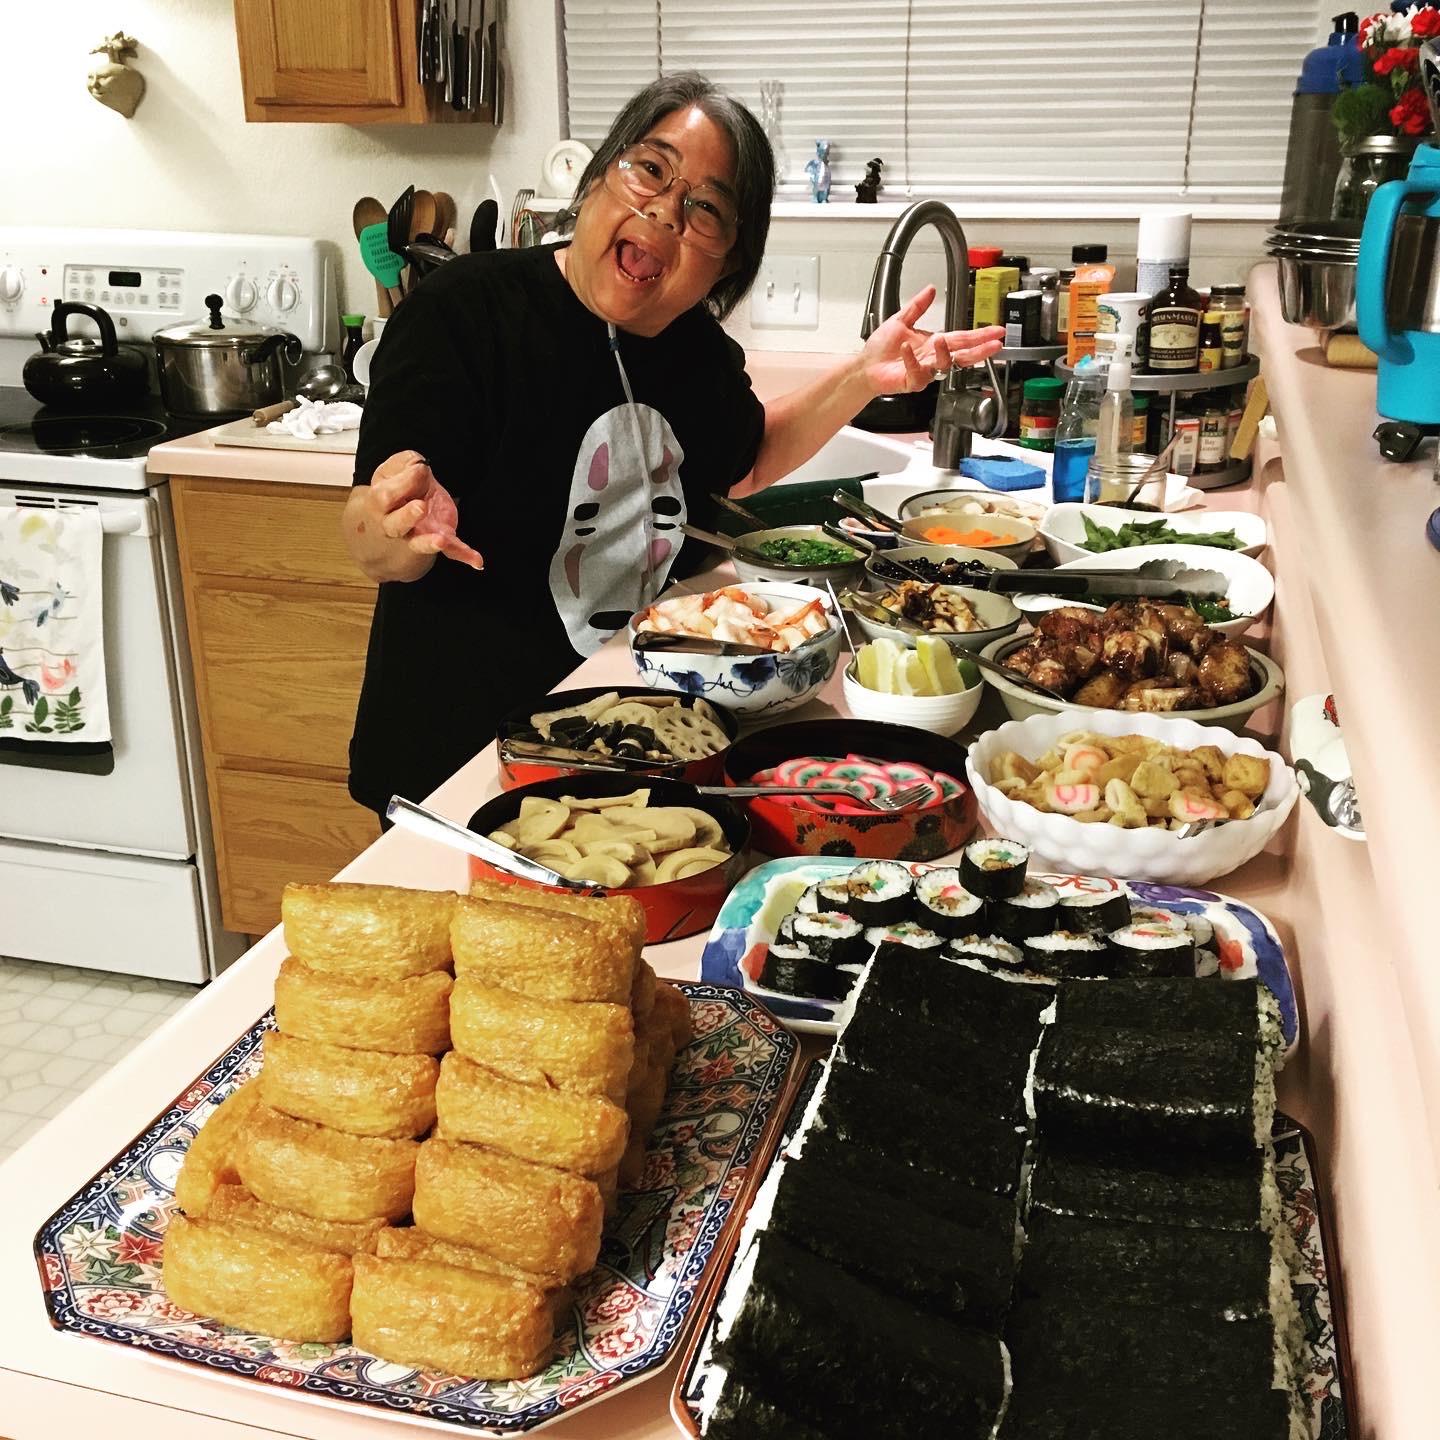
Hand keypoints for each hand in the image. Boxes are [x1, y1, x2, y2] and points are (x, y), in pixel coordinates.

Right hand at [366, 450, 483, 569]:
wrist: (403, 500)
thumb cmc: (398, 482)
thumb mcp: (397, 466)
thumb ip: (406, 465)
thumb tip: (419, 468)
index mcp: (381, 503)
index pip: (386, 496)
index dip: (402, 483)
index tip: (420, 468)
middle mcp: (395, 524)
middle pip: (396, 525)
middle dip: (407, 516)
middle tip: (420, 506)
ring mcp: (417, 534)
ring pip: (419, 543)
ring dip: (429, 544)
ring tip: (440, 541)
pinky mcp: (439, 537)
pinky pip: (451, 550)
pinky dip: (464, 554)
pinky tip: (477, 561)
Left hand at [858, 285, 1004, 396]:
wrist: (865, 365)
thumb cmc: (882, 348)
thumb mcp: (901, 320)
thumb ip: (917, 306)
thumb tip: (930, 289)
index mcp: (934, 343)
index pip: (962, 338)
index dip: (980, 335)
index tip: (997, 331)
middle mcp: (933, 358)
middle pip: (962, 355)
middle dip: (979, 350)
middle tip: (994, 345)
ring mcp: (924, 371)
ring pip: (943, 365)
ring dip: (944, 353)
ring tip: (940, 340)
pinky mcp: (912, 381)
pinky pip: (918, 373)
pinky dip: (912, 360)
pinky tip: (905, 348)